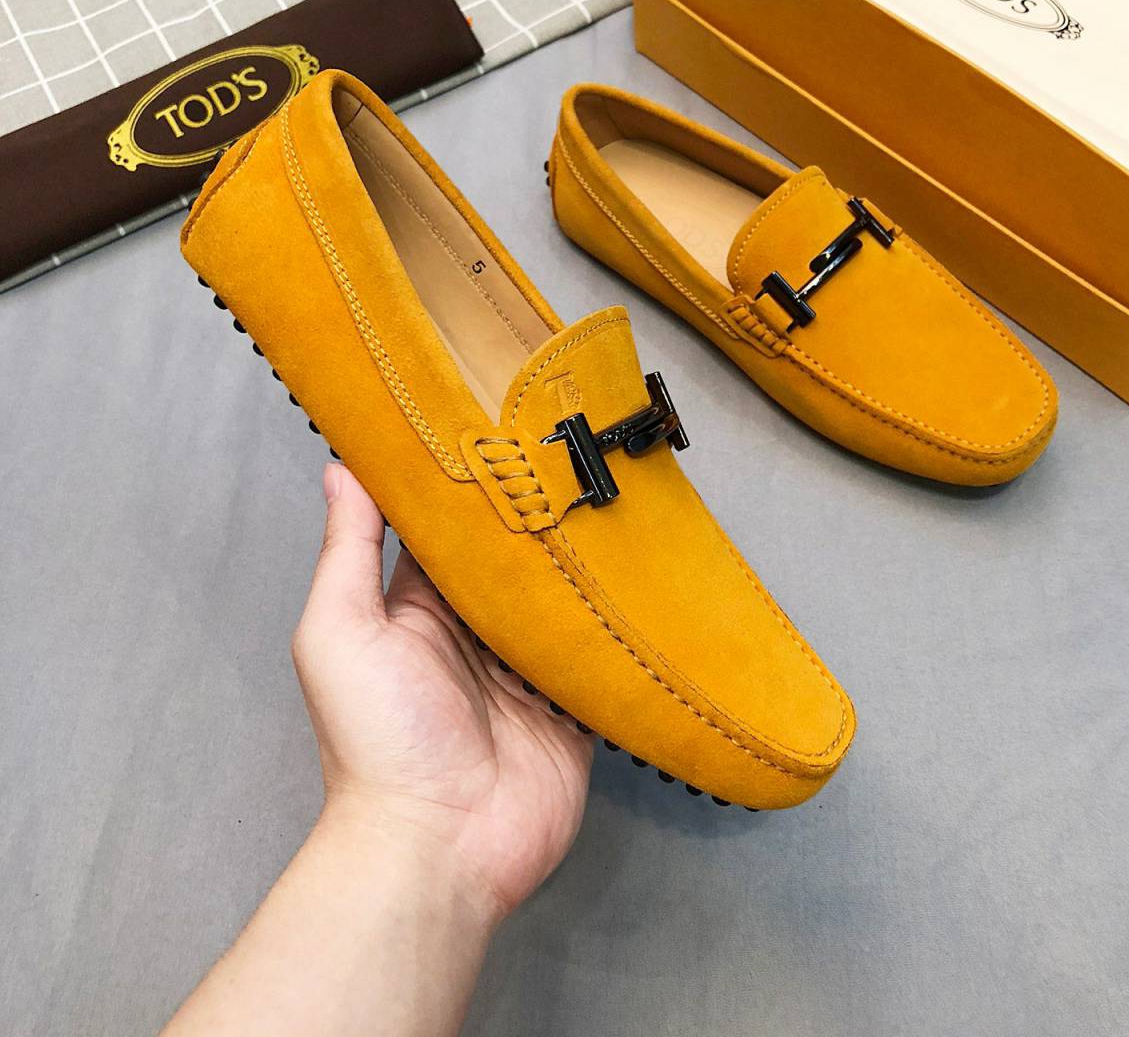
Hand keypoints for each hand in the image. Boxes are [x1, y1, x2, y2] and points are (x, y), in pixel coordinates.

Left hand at [293, 462, 593, 920]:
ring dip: (577, 570)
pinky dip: (611, 626)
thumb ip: (348, 551)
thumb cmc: (377, 740)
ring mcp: (523, 673)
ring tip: (613, 504)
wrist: (440, 845)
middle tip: (572, 458)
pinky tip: (638, 580)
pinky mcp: (568, 706)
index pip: (444, 538)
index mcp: (416, 614)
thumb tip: (342, 468)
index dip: (466, 492)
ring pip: (555, 605)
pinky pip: (593, 655)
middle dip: (533, 524)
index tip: (496, 432)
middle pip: (507, 567)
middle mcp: (471, 637)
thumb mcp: (342, 631)